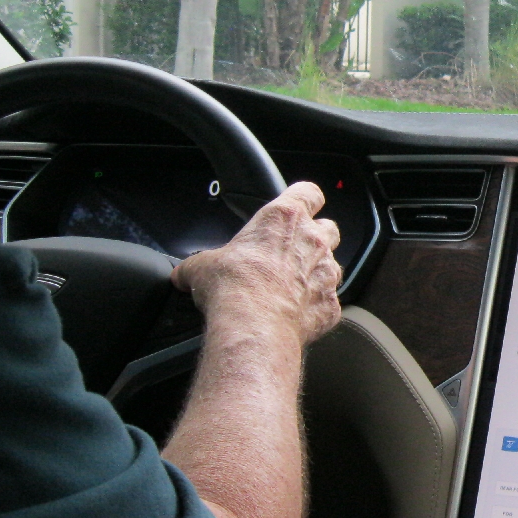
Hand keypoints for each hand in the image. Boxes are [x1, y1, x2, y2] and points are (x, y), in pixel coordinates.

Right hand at [172, 182, 342, 345]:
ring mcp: (327, 273)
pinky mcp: (331, 305)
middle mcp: (313, 241)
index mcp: (284, 218)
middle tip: (293, 252)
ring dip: (317, 274)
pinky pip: (329, 303)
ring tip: (293, 288)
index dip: (305, 199)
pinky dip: (316, 308)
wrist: (254, 324)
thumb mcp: (202, 266)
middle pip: (328, 228)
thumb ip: (198, 264)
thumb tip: (183, 274)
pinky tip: (296, 315)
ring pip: (333, 265)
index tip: (297, 207)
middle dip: (316, 238)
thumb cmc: (232, 286)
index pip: (308, 193)